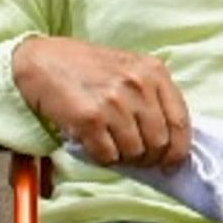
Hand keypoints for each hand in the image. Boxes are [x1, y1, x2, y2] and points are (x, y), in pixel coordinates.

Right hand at [10, 36, 192, 171]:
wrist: (42, 59)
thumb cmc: (86, 66)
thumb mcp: (129, 69)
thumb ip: (152, 97)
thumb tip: (170, 142)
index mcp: (153, 72)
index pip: (180, 123)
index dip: (178, 151)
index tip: (170, 163)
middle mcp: (137, 85)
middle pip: (159, 143)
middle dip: (148, 158)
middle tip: (134, 158)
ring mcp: (114, 102)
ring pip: (134, 152)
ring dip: (123, 157)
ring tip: (110, 144)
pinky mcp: (90, 118)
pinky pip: (107, 156)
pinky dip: (102, 157)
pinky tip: (93, 142)